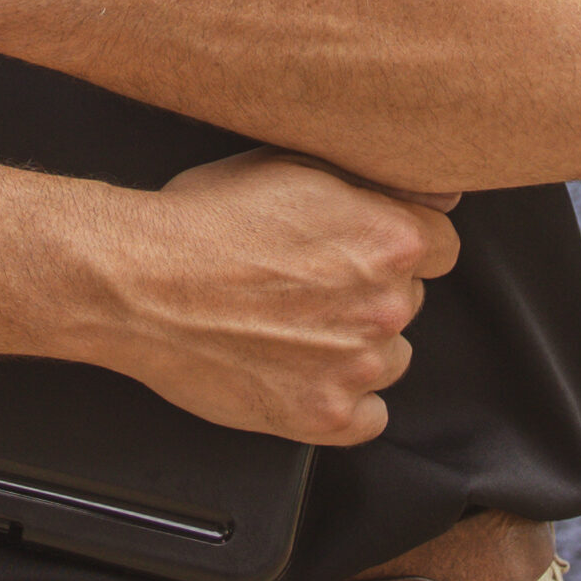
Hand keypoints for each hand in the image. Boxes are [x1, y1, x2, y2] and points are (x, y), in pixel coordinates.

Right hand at [82, 153, 462, 446]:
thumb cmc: (203, 221)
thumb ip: (372, 180)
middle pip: (409, 301)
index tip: (359, 249)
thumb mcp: (292, 165)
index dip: (395, 244)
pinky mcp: (325, 416)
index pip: (440, 246)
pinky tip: (298, 371)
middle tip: (307, 284)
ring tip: (293, 326)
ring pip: (390, 359)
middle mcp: (386, 304)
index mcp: (389, 238)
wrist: (139, 283)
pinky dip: (340, 400)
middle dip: (370, 293)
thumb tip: (434, 192)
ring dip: (356, 347)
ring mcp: (357, 365)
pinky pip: (368, 416)